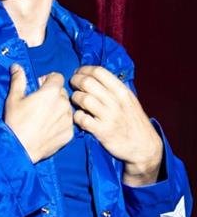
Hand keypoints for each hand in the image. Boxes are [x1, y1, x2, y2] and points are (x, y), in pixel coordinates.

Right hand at [4, 64, 73, 162]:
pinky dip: (60, 123)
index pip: (58, 77)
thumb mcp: (13, 98)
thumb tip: (17, 66)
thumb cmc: (15, 121)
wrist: (19, 148)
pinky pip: (67, 123)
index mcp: (51, 92)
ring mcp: (69, 120)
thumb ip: (18, 80)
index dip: (47, 80)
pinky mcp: (70, 133)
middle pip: (62, 93)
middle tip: (39, 104)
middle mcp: (64, 104)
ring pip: (66, 108)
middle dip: (52, 95)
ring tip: (43, 118)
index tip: (38, 88)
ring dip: (57, 109)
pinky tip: (47, 129)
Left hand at [70, 65, 162, 185]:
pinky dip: (77, 116)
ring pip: (83, 98)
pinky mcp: (102, 131)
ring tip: (75, 101)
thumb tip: (92, 75)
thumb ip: (113, 88)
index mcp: (122, 91)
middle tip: (73, 85)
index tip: (78, 72)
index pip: (99, 71)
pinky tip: (80, 116)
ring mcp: (109, 116)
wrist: (143, 146)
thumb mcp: (128, 100)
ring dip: (74, 98)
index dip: (84, 70)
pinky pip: (81, 118)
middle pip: (87, 82)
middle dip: (75, 81)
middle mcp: (116, 102)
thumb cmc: (133, 121)